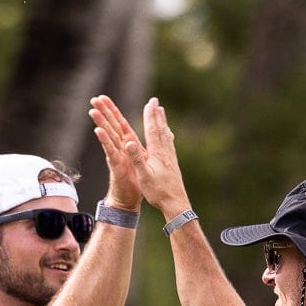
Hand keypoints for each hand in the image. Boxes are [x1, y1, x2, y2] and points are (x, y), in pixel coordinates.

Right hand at [90, 96, 189, 215]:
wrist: (176, 204)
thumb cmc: (158, 192)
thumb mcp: (144, 176)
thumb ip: (137, 158)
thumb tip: (128, 142)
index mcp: (157, 153)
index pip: (152, 130)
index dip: (150, 115)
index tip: (149, 102)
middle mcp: (166, 152)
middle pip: (160, 128)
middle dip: (156, 114)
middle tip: (155, 101)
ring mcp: (171, 157)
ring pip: (166, 135)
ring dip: (162, 122)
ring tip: (161, 113)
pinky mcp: (173, 163)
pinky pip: (169, 144)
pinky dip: (166, 134)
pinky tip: (167, 136)